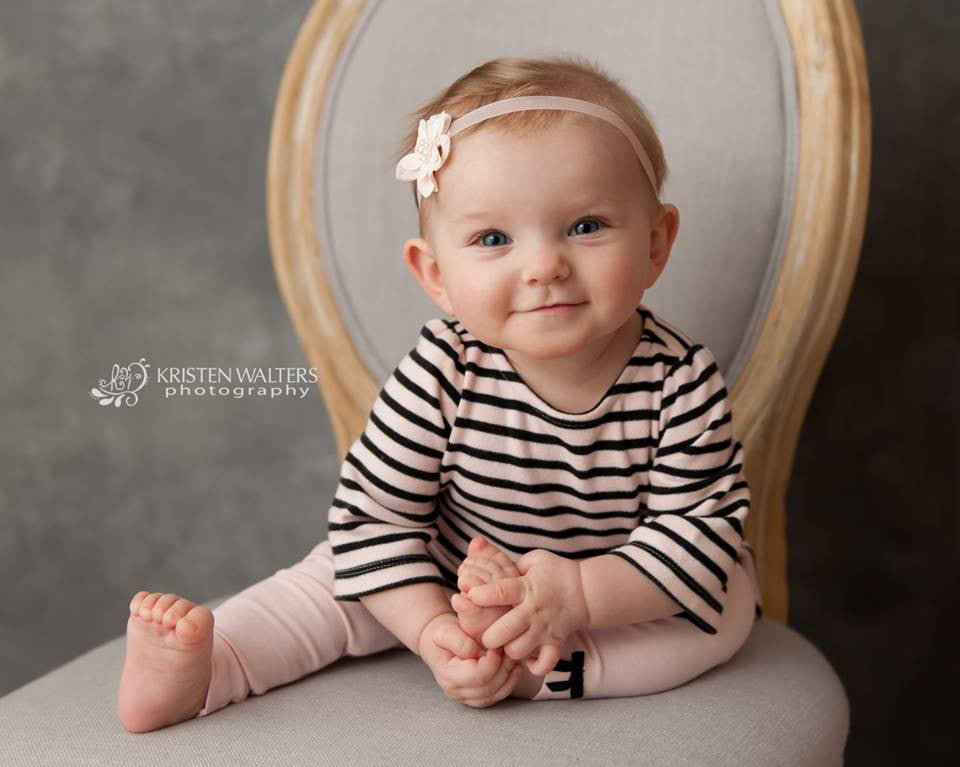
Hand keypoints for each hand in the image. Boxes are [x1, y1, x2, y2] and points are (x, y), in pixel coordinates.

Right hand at [417, 612, 520, 707]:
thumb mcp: (445, 631)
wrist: (436, 641)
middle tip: (508, 650)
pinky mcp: (474, 697)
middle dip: (503, 668)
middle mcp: (455, 691)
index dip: (493, 661)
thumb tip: (477, 654)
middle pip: (488, 688)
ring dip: (508, 677)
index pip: (478, 676)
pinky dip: (508, 684)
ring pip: (494, 694)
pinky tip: (514, 668)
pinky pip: (495, 696)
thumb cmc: (441, 633)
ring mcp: (465, 697)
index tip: (496, 644)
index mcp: (448, 676)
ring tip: (512, 658)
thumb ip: (460, 641)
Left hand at [465, 549, 589, 676]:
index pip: (500, 592)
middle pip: (504, 630)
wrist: (586, 590)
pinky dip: (534, 667)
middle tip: (485, 634)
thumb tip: (489, 565)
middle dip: (488, 635)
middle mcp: (533, 611)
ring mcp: (544, 630)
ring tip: (504, 645)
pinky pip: (544, 664)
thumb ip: (511, 563)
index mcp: (526, 588)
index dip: (481, 595)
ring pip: (518, 650)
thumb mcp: (535, 559)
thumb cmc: (556, 572)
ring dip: (507, 650)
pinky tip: (526, 659)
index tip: (470, 595)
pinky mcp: (555, 643)